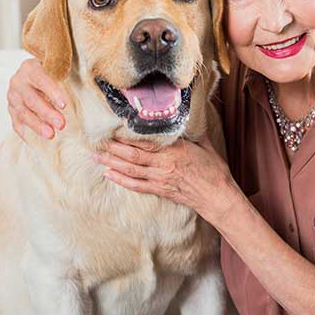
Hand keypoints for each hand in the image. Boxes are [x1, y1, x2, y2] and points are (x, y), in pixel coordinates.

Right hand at [7, 58, 67, 140]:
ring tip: (51, 135)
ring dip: (37, 125)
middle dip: (47, 113)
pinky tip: (34, 140)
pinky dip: (25, 131)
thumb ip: (69, 76)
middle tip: (62, 124)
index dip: (52, 92)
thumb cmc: (52, 72)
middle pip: (31, 99)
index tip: (64, 105)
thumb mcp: (59, 68)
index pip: (40, 79)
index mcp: (30, 68)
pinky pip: (16, 122)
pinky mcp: (11, 109)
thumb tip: (89, 91)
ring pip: (23, 112)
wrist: (34, 73)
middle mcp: (18, 82)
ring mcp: (13, 97)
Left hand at [94, 135, 242, 225]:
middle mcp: (165, 164)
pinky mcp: (160, 190)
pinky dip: (121, 180)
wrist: (217, 196)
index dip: (127, 136)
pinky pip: (136, 185)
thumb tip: (189, 118)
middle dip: (113, 148)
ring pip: (130, 169)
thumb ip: (194, 133)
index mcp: (175, 150)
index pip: (146, 142)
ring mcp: (160, 178)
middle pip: (132, 155)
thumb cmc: (215, 171)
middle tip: (97, 142)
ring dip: (111, 163)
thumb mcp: (206, 146)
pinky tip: (109, 175)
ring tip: (96, 156)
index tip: (114, 129)